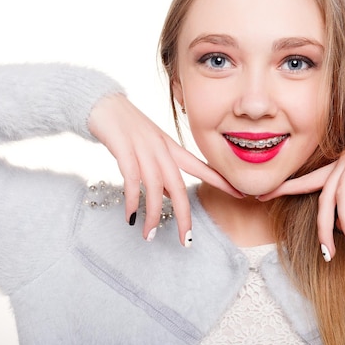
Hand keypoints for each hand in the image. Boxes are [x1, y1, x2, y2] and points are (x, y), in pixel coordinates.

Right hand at [88, 93, 242, 245]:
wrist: (102, 103)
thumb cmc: (126, 129)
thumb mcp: (150, 149)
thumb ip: (161, 172)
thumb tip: (169, 198)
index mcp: (171, 148)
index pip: (201, 167)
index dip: (221, 181)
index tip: (241, 195)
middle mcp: (161, 148)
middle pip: (178, 186)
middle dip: (184, 216)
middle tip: (186, 241)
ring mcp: (143, 148)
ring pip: (155, 186)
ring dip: (153, 214)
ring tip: (149, 235)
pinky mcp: (123, 148)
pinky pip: (131, 178)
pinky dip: (132, 199)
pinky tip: (131, 216)